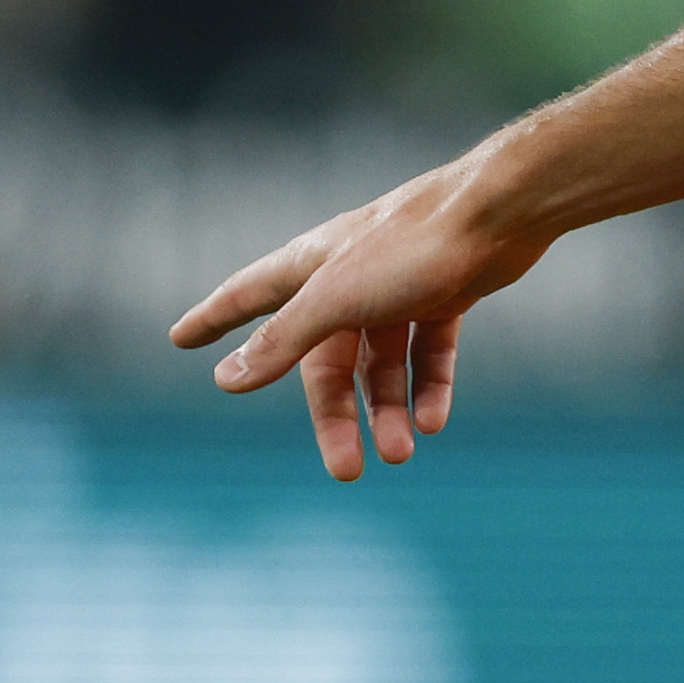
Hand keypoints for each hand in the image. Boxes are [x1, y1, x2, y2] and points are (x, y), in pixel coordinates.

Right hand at [167, 157, 545, 480]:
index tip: (180, 337)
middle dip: (336, 416)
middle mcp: (350, 277)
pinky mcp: (448, 291)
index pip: (248, 296)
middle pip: (328, 360)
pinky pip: (429, 350)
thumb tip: (227, 378)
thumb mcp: (337, 298)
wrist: (503, 212)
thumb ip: (284, 338)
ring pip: (383, 363)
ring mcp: (400, 286)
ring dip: (390, 409)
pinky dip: (429, 385)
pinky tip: (433, 421)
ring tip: (401, 454)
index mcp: (312, 266)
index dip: (214, 317)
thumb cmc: (414, 245)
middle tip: (346, 470)